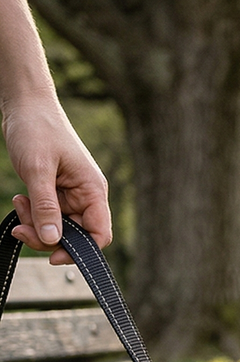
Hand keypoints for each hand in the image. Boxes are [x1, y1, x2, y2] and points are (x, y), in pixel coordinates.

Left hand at [3, 93, 110, 263]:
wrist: (25, 104)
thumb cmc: (37, 129)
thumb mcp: (38, 170)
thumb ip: (45, 207)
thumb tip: (52, 241)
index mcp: (93, 191)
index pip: (99, 234)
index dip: (80, 250)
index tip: (52, 256)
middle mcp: (87, 196)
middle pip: (76, 235)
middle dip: (48, 237)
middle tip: (21, 229)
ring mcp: (72, 195)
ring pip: (59, 227)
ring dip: (36, 225)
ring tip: (18, 205)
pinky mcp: (56, 192)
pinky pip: (48, 215)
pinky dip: (32, 214)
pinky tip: (20, 200)